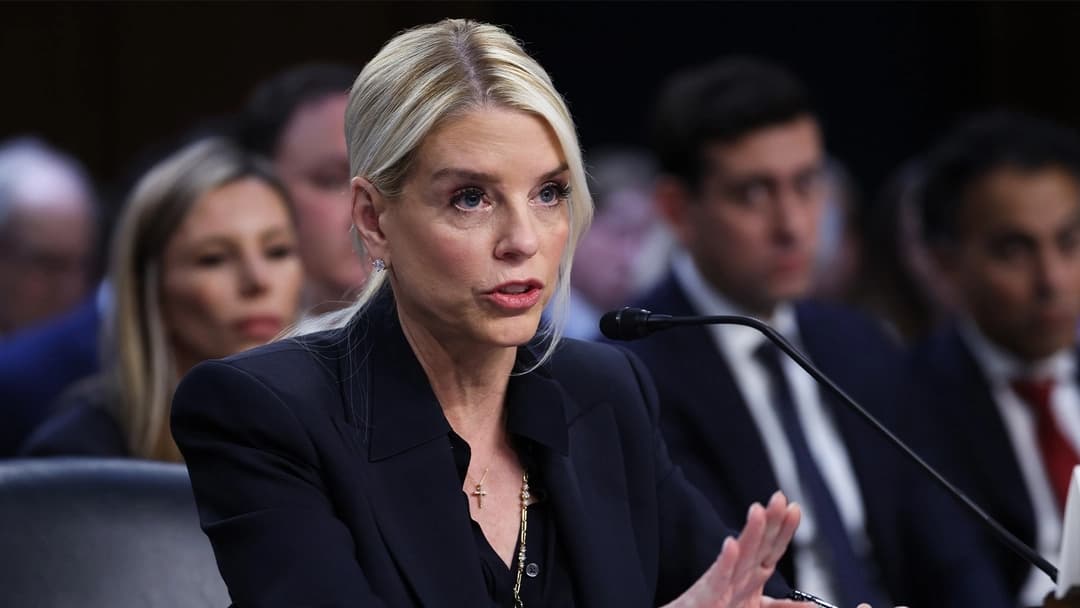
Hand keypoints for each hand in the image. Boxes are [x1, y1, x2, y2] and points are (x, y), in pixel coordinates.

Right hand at [662, 491, 800, 607]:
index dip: (784, 530)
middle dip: (770, 521)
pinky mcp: (707, 596)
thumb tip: (812, 606)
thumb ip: (781, 606)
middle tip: (779, 497)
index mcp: (751, 577)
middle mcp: (738, 576)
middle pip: (758, 545)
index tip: (794, 508)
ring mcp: (722, 585)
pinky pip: (718, 578)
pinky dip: (725, 562)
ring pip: (739, 556)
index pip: (771, 549)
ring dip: (750, 533)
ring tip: (758, 511)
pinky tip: (731, 545)